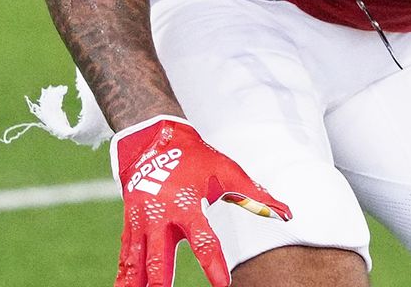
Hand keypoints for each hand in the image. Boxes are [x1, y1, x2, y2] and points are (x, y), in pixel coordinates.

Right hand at [111, 115, 290, 286]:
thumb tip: (286, 214)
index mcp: (186, 203)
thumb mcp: (226, 171)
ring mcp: (141, 219)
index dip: (213, 264)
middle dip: (161, 280)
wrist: (153, 138)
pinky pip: (126, 253)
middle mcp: (160, 214)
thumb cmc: (195, 157)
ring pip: (136, 258)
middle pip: (160, 255)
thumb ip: (255, 197)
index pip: (203, 240)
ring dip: (136, 282)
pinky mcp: (130, 223)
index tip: (222, 285)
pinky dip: (124, 274)